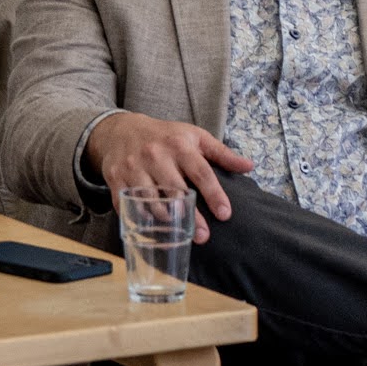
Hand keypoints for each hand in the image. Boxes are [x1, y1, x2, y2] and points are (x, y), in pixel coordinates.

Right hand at [86, 112, 252, 242]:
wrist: (121, 130)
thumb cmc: (165, 136)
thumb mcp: (195, 137)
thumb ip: (222, 154)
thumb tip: (250, 166)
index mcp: (179, 145)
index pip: (201, 172)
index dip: (214, 194)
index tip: (225, 214)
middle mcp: (156, 155)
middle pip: (176, 190)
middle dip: (191, 216)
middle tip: (203, 236)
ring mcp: (134, 167)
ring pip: (151, 200)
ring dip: (166, 219)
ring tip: (179, 232)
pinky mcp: (116, 178)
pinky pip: (128, 203)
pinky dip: (140, 217)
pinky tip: (152, 227)